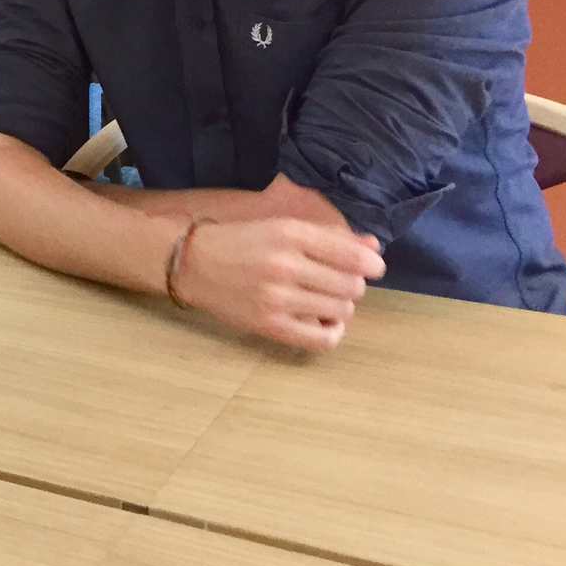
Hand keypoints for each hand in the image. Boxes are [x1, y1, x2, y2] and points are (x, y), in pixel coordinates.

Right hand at [175, 217, 385, 350]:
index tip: (371, 267)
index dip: (372, 264)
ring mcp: (277, 298)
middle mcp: (285, 265)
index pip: (352, 255)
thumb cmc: (240, 241)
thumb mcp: (281, 227)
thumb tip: (374, 247)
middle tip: (335, 281)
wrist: (192, 263)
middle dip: (352, 284)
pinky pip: (323, 339)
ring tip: (323, 298)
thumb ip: (328, 237)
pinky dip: (332, 331)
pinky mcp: (270, 325)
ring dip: (340, 306)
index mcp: (289, 234)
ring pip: (341, 310)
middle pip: (351, 285)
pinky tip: (323, 321)